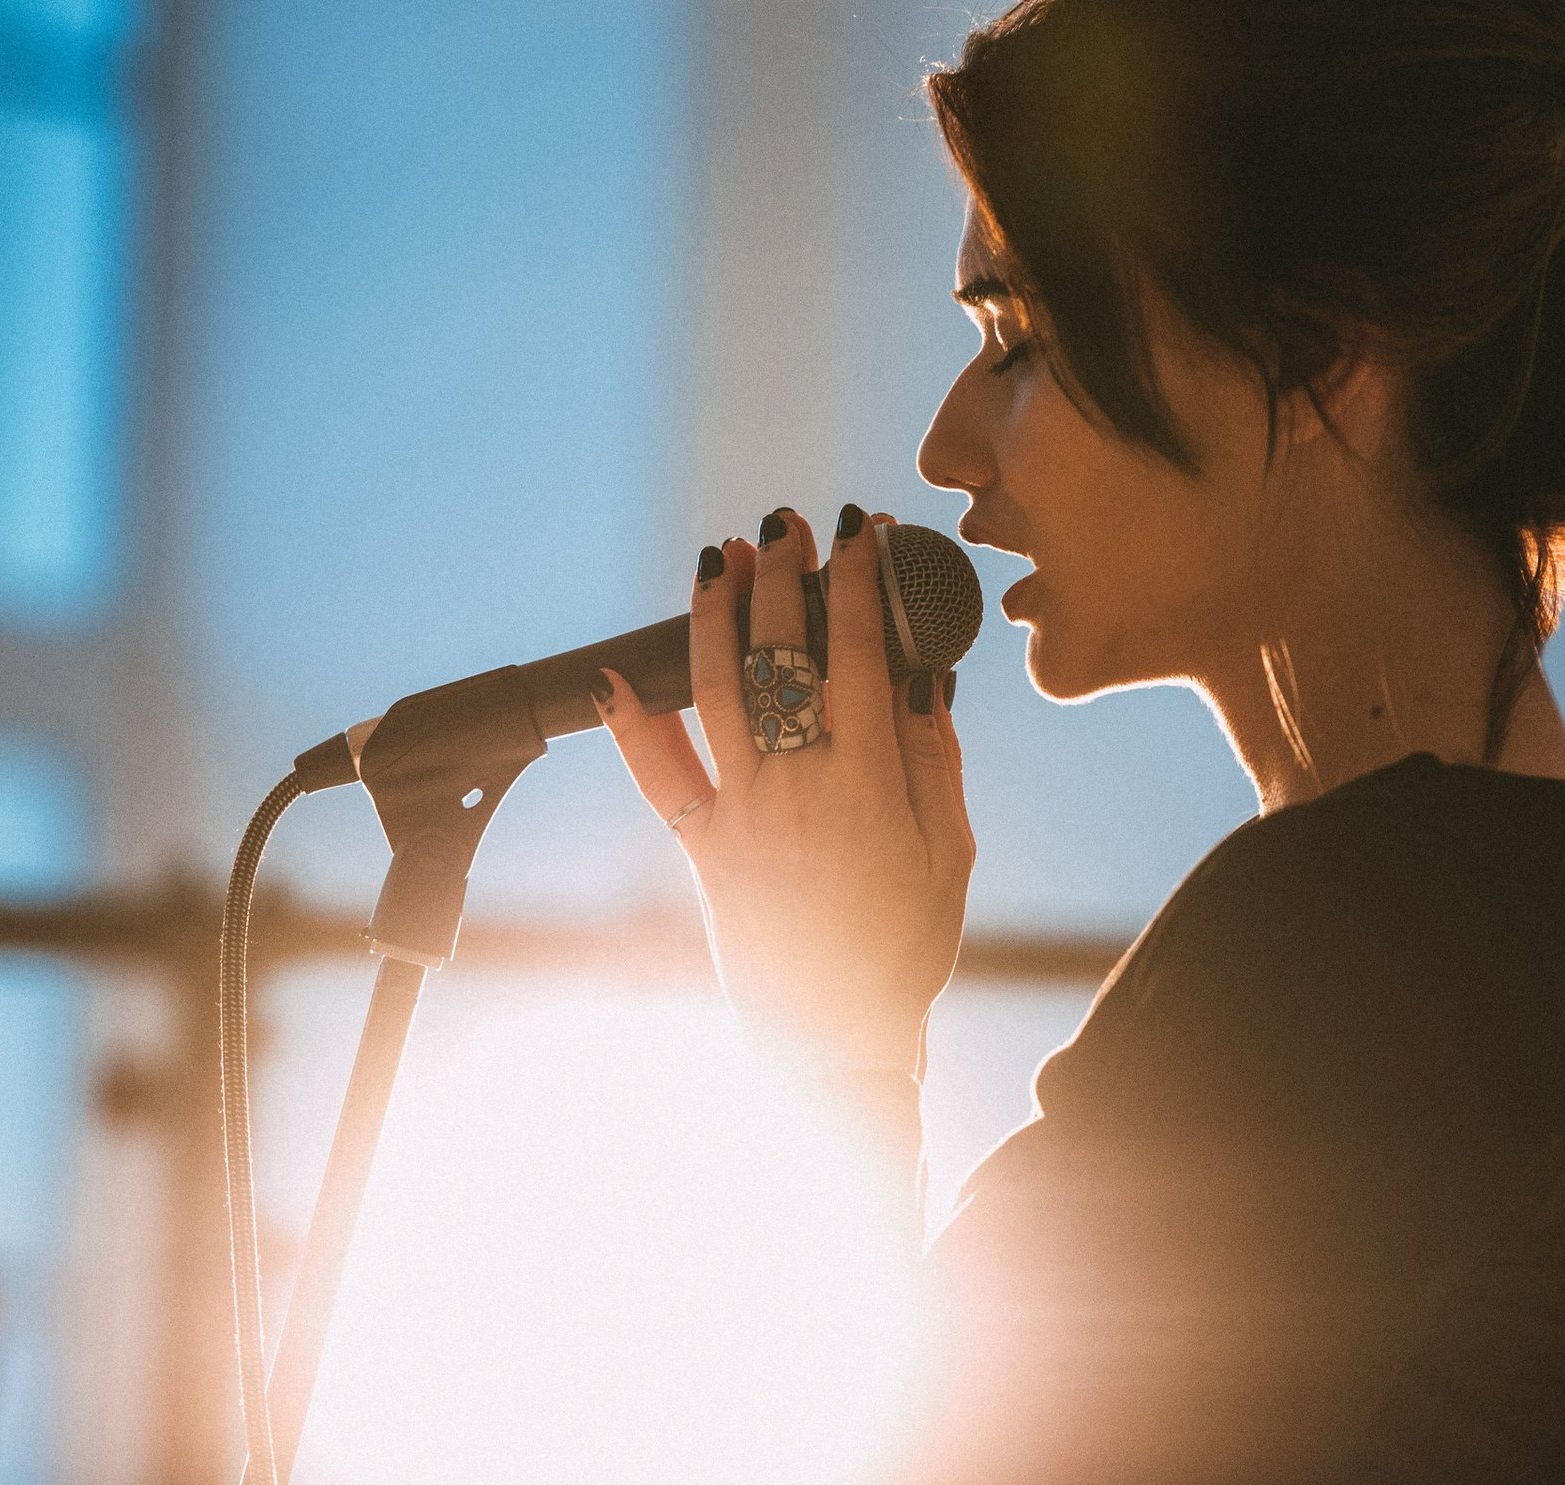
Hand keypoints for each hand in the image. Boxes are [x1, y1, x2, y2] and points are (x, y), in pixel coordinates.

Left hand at [594, 505, 973, 1073]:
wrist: (833, 1042)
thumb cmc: (907, 949)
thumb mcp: (950, 853)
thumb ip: (933, 760)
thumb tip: (925, 675)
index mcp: (867, 783)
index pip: (859, 651)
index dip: (861, 579)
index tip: (865, 529)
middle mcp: (796, 785)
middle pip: (779, 652)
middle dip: (782, 574)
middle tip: (785, 522)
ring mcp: (740, 814)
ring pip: (715, 690)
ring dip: (713, 614)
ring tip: (720, 557)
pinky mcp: (701, 847)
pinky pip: (658, 775)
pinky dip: (630, 722)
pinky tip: (613, 672)